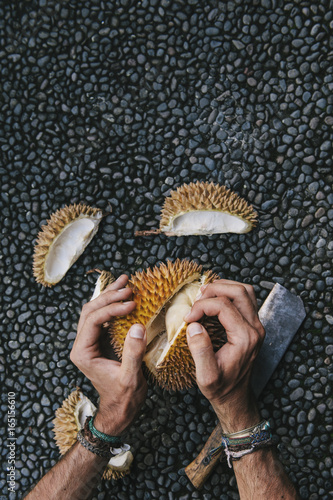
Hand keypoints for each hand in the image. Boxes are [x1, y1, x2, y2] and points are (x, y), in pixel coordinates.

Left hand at [70, 274, 147, 435]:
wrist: (120, 409)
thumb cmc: (124, 397)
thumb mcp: (130, 377)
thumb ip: (132, 353)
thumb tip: (138, 327)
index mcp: (82, 352)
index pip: (92, 320)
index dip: (111, 308)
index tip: (131, 303)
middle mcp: (82, 344)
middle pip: (90, 310)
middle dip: (109, 296)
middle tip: (129, 287)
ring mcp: (89, 341)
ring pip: (94, 310)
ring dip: (109, 295)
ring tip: (126, 282)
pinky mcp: (98, 340)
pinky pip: (102, 316)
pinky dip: (112, 304)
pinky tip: (124, 295)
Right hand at [185, 279, 264, 432]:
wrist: (236, 397)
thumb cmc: (221, 388)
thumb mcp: (207, 376)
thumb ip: (201, 351)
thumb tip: (194, 326)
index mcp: (245, 338)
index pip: (224, 306)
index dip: (202, 306)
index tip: (188, 318)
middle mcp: (255, 329)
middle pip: (239, 291)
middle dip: (214, 289)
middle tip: (196, 300)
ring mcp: (256, 326)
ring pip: (246, 291)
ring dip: (224, 287)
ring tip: (204, 295)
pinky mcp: (253, 325)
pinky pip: (246, 299)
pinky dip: (230, 293)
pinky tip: (214, 300)